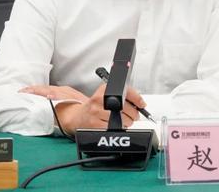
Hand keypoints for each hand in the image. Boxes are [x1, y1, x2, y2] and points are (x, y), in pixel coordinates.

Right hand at [20, 84, 145, 134]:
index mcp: (103, 90)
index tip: (142, 104)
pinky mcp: (95, 125)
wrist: (77, 117)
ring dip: (127, 123)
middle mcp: (99, 100)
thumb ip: (121, 95)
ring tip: (122, 120)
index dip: (137, 99)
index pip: (126, 92)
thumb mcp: (105, 95)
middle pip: (126, 108)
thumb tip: (140, 102)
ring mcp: (96, 113)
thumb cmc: (94, 106)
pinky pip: (114, 129)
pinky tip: (113, 126)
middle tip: (133, 115)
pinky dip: (118, 129)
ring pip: (122, 120)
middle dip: (133, 114)